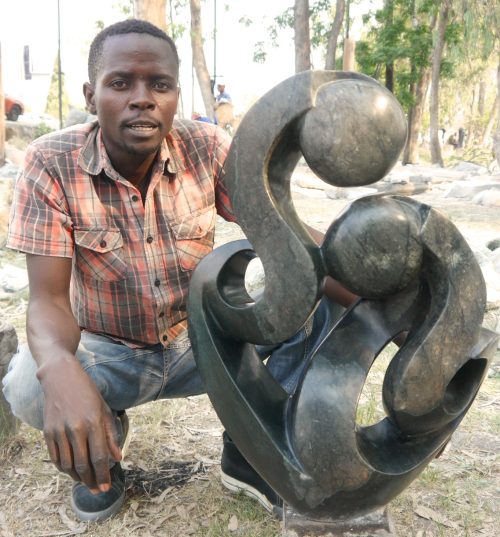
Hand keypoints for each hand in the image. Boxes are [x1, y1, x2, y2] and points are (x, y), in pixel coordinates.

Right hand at [40, 359, 121, 492]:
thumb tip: (117, 457)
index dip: (103, 475)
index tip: (106, 487)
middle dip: (91, 481)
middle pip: (83, 465)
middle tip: (96, 489)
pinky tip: (71, 471)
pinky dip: (63, 468)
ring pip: (67, 465)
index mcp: (93, 422)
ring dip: (77, 477)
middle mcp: (75, 429)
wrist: (61, 378)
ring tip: (85, 481)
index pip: (99, 457)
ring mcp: (59, 431)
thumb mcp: (105, 409)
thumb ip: (111, 435)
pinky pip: (55, 458)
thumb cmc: (88, 393)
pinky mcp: (47, 432)